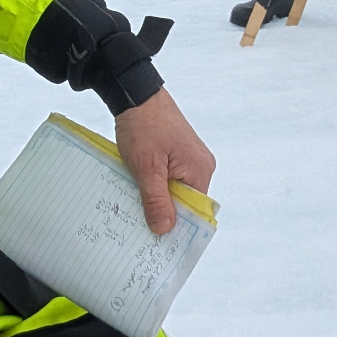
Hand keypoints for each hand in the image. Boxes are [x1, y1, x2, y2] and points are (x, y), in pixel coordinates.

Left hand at [114, 90, 215, 235]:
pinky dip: (155, 185)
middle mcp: (201, 166)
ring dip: (156, 198)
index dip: (176, 227)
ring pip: (174, 191)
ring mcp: (190, 159)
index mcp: (199, 170)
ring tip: (135, 202)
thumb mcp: (146, 167)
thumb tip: (164, 230)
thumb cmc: (143, 126)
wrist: (135, 94)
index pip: (194, 212)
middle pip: (184, 203)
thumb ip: (156, 200)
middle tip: (139, 224)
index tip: (156, 242)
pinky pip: (170, 179)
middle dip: (163, 212)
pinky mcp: (178, 154)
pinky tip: (138, 186)